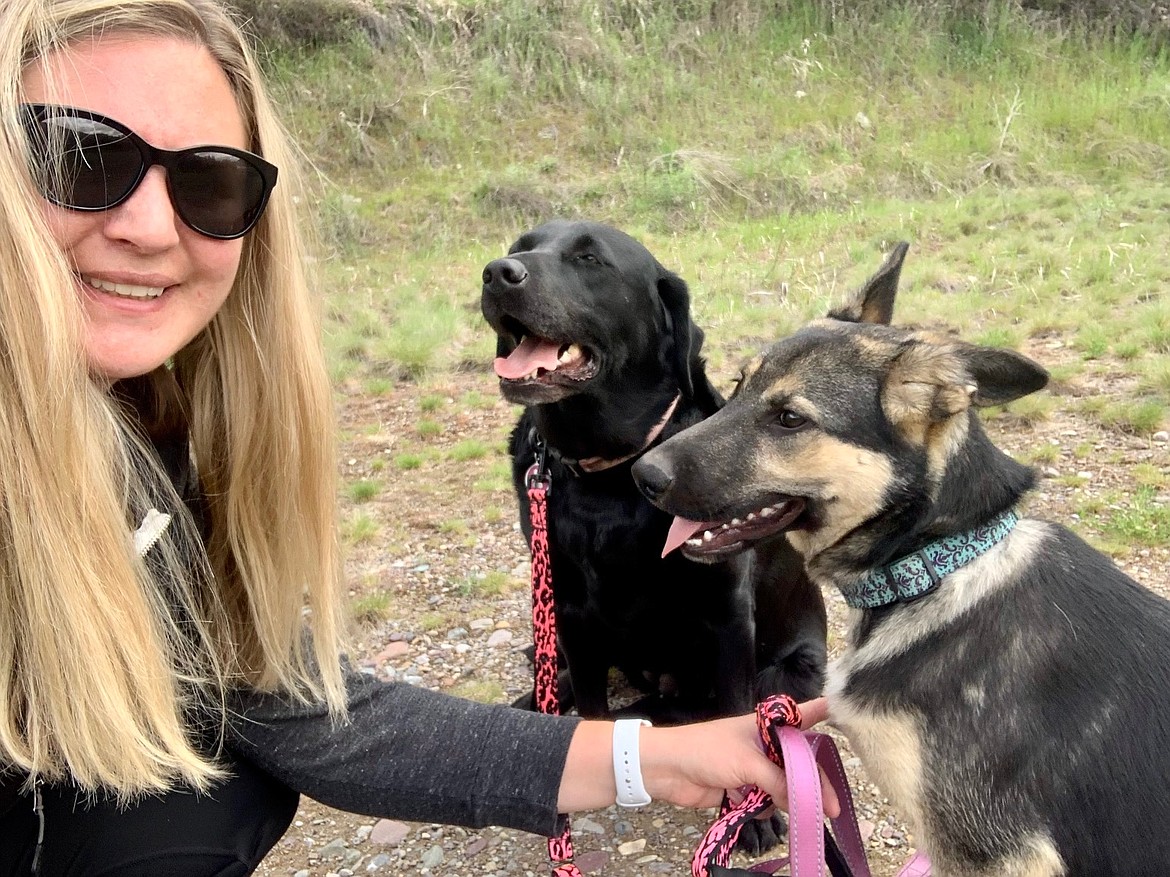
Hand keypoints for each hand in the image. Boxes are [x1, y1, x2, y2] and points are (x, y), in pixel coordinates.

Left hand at [639, 697, 839, 816]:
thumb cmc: (705, 751)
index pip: (804, 713)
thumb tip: (805, 802)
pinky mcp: (744, 787)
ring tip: (807, 817)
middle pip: (801, 760)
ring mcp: (755, 765)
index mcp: (767, 724)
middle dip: (815, 782)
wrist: (667, 770)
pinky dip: (768, 807)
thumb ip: (778, 782)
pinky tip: (764, 811)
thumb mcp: (747, 763)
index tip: (853, 714)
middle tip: (831, 806)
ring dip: (792, 799)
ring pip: (786, 783)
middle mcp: (765, 743)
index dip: (827, 712)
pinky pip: (768, 799)